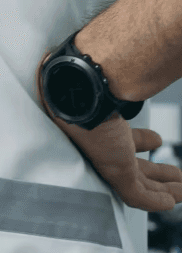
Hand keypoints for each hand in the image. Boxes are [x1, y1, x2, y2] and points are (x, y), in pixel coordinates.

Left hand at [35, 55, 181, 210]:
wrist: (81, 91)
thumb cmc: (88, 81)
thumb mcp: (111, 80)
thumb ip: (120, 74)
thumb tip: (118, 50)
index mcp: (97, 123)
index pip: (122, 138)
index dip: (141, 142)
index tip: (156, 139)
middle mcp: (101, 143)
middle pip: (133, 164)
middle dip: (156, 171)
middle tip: (177, 174)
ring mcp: (107, 160)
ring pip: (139, 184)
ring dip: (163, 189)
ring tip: (181, 189)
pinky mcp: (114, 173)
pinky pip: (138, 196)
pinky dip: (156, 201)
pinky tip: (172, 202)